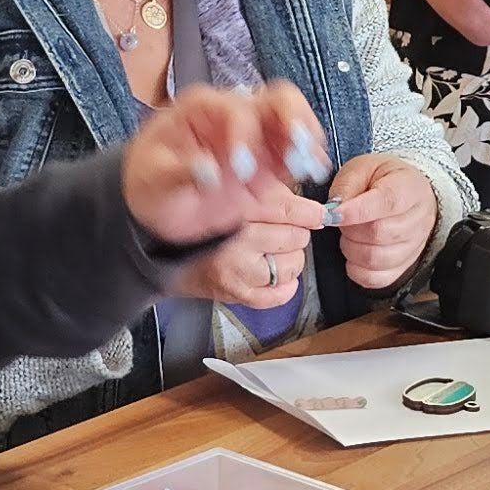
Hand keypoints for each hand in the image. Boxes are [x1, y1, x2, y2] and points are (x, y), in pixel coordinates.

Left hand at [122, 82, 332, 252]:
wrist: (157, 206)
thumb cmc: (150, 184)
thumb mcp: (154, 180)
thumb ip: (180, 173)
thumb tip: (209, 172)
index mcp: (202, 108)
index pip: (235, 109)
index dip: (243, 136)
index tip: (241, 169)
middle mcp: (234, 114)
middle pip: (277, 98)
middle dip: (293, 121)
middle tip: (297, 150)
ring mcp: (256, 136)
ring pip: (293, 119)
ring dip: (306, 139)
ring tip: (310, 166)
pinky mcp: (269, 160)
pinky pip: (295, 151)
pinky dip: (308, 158)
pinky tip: (312, 172)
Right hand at [181, 179, 323, 307]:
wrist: (171, 259)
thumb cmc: (206, 227)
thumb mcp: (233, 198)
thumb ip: (268, 194)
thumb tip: (306, 204)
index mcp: (235, 213)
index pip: (286, 210)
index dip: (308, 212)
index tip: (318, 214)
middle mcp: (237, 243)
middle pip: (295, 237)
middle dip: (294, 234)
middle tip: (281, 233)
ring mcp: (239, 274)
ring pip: (293, 265)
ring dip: (290, 259)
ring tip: (274, 253)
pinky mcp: (239, 296)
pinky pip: (281, 293)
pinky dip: (285, 285)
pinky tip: (274, 274)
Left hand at [328, 153, 440, 293]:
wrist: (407, 193)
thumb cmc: (383, 179)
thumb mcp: (363, 167)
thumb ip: (347, 184)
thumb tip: (333, 209)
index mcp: (409, 188)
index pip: (386, 203)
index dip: (356, 212)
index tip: (334, 214)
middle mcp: (418, 219)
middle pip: (379, 233)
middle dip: (350, 229)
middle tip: (341, 220)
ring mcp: (415, 245)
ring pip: (376, 258)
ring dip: (351, 249)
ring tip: (349, 234)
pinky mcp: (405, 266)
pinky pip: (378, 279)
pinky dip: (358, 270)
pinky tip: (355, 253)